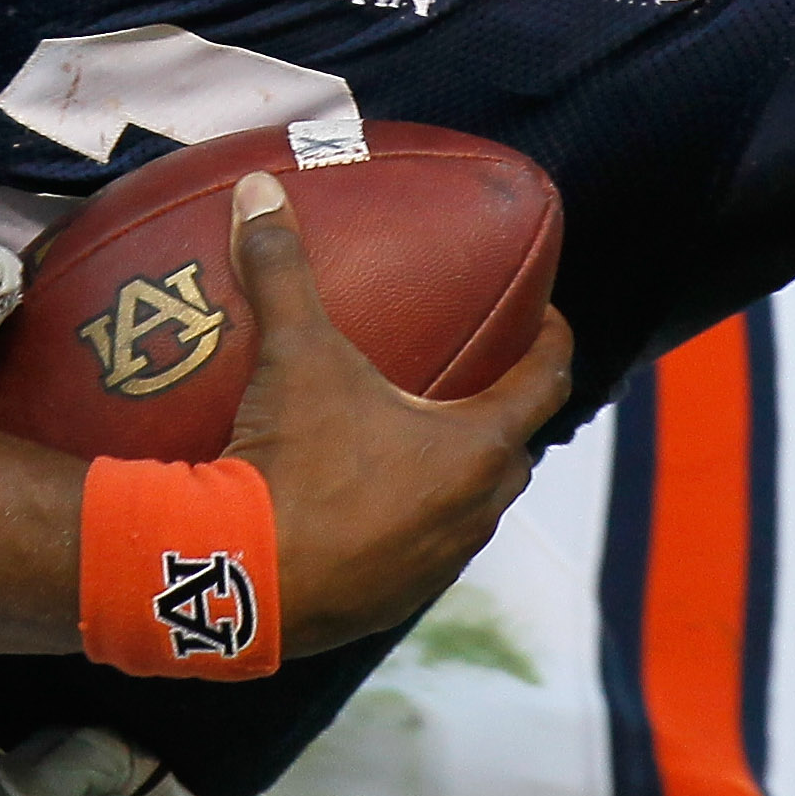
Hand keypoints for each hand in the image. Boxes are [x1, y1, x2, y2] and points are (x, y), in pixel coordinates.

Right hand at [222, 171, 571, 651]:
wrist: (241, 579)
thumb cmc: (291, 462)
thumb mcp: (293, 355)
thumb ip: (282, 270)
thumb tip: (258, 191)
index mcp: (476, 446)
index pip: (546, 382)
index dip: (553, 340)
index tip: (547, 315)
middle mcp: (475, 510)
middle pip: (515, 452)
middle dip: (506, 414)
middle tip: (477, 377)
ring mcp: (437, 564)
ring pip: (473, 510)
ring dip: (460, 475)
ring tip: (422, 440)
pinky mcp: (394, 604)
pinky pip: (423, 552)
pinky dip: (413, 522)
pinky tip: (372, 504)